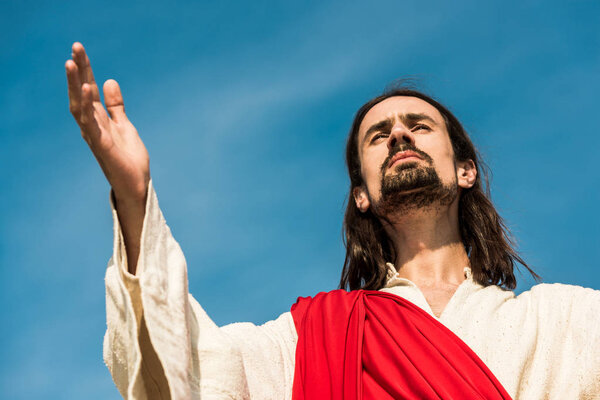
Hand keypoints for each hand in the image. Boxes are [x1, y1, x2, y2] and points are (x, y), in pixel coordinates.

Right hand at [66, 42, 148, 203]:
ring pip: (80, 104)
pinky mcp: (101, 145)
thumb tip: (109, 81)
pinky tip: (85, 88)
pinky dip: (86, 105)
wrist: (136, 184)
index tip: (79, 48)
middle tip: (75, 46)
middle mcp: (92, 124)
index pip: (89, 88)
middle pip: (82, 92)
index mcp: (98, 118)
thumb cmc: (129, 158)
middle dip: (78, 69)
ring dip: (75, 83)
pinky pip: (90, 123)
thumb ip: (116, 105)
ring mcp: (94, 134)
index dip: (85, 68)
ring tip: (71, 62)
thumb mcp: (124, 125)